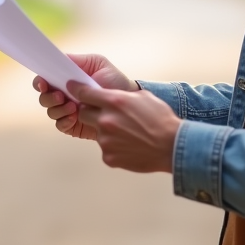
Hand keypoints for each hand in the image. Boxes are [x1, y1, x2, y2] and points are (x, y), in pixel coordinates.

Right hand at [33, 53, 137, 139]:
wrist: (128, 102)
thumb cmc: (113, 80)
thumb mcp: (97, 63)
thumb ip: (78, 60)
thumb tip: (57, 59)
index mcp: (65, 79)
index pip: (44, 79)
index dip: (40, 80)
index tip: (44, 82)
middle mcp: (63, 95)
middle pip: (43, 97)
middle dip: (48, 96)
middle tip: (61, 96)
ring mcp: (67, 111)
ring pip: (50, 111)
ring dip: (58, 108)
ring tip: (74, 106)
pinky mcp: (73, 125)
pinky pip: (60, 125)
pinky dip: (64, 120)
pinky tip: (75, 116)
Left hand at [65, 80, 179, 173]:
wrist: (172, 146)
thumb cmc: (161, 119)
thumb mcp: (142, 97)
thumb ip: (120, 95)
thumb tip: (108, 95)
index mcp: (114, 101)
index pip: (84, 92)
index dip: (77, 90)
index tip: (72, 88)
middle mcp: (105, 120)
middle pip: (83, 113)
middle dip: (90, 112)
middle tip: (105, 115)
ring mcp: (105, 140)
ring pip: (97, 132)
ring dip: (107, 132)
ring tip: (128, 134)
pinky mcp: (108, 157)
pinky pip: (105, 149)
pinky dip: (114, 147)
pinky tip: (130, 146)